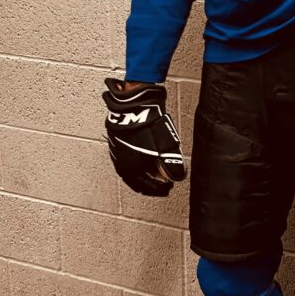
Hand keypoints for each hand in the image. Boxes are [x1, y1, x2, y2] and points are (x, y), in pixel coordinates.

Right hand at [102, 78, 185, 195]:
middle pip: (136, 181)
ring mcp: (117, 153)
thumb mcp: (163, 148)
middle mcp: (121, 164)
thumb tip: (177, 176)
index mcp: (130, 169)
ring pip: (131, 171)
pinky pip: (128, 160)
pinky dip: (138, 165)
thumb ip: (170, 165)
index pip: (146, 187)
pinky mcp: (117, 143)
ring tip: (155, 173)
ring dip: (144, 174)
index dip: (158, 190)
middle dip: (150, 184)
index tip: (167, 189)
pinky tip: (145, 159)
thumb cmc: (146, 126)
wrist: (133, 106)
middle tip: (161, 185)